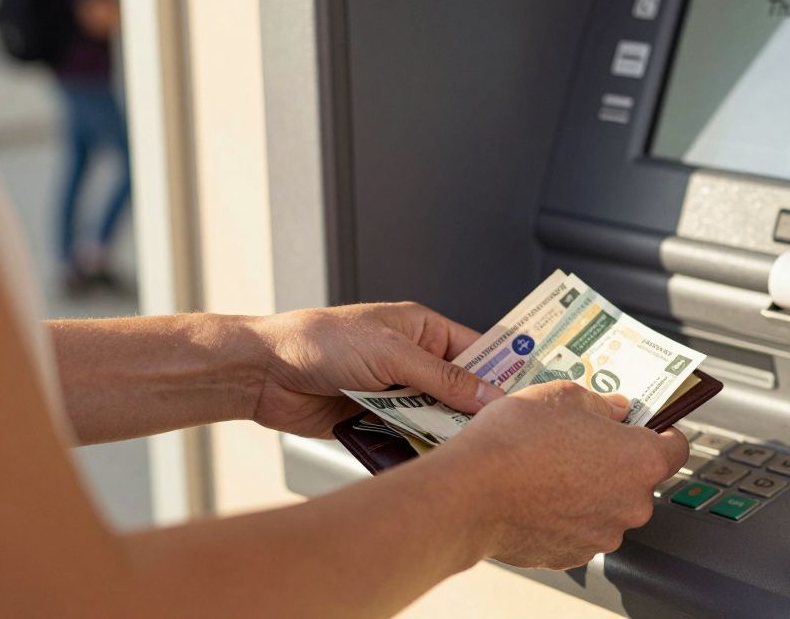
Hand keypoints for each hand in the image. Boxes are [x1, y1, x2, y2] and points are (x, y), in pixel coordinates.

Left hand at [247, 303, 504, 436]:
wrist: (263, 372)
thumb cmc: (320, 341)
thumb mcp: (391, 354)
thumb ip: (442, 377)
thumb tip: (488, 394)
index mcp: (422, 329)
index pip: (478, 350)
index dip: (503, 372)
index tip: (526, 397)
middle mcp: (412, 360)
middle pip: (460, 390)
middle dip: (474, 411)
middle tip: (496, 433)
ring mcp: (394, 392)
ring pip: (436, 418)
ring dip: (444, 433)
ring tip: (463, 450)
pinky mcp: (375, 420)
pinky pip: (408, 437)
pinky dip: (417, 448)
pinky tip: (428, 460)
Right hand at [448, 381, 689, 568]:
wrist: (470, 492)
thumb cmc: (517, 440)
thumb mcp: (563, 396)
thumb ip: (600, 403)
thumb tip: (614, 409)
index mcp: (641, 459)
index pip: (677, 447)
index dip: (663, 432)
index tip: (648, 425)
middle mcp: (632, 504)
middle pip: (639, 479)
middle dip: (616, 460)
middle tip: (582, 441)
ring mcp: (602, 534)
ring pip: (607, 506)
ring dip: (590, 489)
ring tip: (551, 466)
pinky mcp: (572, 555)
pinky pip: (579, 529)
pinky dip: (566, 514)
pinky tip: (538, 493)